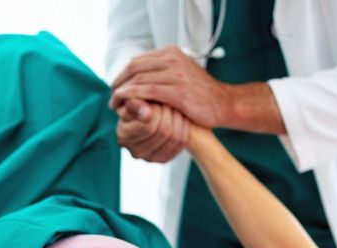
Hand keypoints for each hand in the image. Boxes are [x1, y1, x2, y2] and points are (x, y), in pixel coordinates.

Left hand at [110, 47, 232, 129]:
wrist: (224, 104)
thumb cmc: (201, 94)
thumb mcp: (180, 75)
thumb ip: (161, 73)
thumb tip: (137, 79)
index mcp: (172, 52)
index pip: (138, 60)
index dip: (123, 75)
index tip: (116, 88)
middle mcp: (173, 59)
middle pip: (135, 68)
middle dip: (119, 83)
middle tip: (112, 99)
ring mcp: (176, 74)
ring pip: (139, 79)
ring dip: (123, 92)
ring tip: (116, 105)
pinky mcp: (178, 91)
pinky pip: (147, 91)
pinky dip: (133, 97)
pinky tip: (125, 105)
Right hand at [116, 98, 190, 162]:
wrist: (146, 115)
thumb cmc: (137, 104)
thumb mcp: (132, 100)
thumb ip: (136, 104)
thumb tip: (146, 113)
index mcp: (124, 136)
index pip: (149, 126)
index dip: (157, 111)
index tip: (157, 100)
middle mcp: (136, 152)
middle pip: (163, 132)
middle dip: (169, 113)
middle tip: (167, 102)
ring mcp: (150, 158)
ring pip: (174, 138)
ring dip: (178, 119)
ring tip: (173, 108)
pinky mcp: (163, 159)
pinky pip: (181, 143)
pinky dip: (184, 128)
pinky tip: (180, 118)